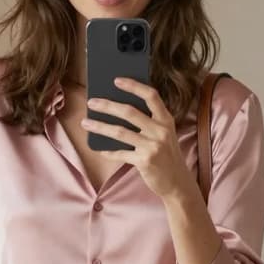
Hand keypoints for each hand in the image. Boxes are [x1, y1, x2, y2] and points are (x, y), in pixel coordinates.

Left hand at [80, 77, 189, 199]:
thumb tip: (118, 109)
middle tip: (91, 102)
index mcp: (166, 119)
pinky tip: (99, 149)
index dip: (133, 86)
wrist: (177, 183)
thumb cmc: (166, 155)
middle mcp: (160, 130)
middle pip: (129, 112)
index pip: (151, 96)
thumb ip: (149, 122)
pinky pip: (121, 153)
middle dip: (107, 105)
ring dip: (100, 126)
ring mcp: (153, 146)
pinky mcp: (145, 161)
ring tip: (86, 122)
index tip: (116, 80)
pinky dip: (108, 151)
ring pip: (120, 132)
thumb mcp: (164, 134)